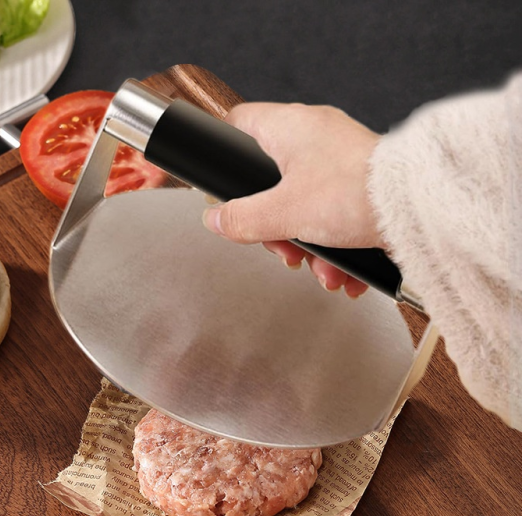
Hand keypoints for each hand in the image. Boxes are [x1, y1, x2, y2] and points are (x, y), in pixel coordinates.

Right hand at [202, 102, 381, 297]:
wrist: (421, 210)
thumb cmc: (357, 193)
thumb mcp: (284, 213)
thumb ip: (242, 219)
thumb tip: (215, 220)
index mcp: (289, 127)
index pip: (238, 123)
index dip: (224, 152)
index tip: (223, 185)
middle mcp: (314, 136)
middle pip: (269, 179)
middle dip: (273, 224)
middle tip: (280, 246)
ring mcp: (339, 159)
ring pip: (301, 202)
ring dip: (305, 243)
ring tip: (317, 267)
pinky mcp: (359, 183)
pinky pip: (331, 212)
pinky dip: (332, 244)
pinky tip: (339, 271)